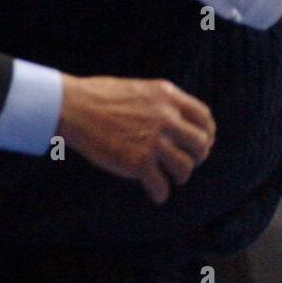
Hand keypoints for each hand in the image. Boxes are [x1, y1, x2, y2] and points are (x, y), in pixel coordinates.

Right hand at [57, 75, 215, 204]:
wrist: (74, 107)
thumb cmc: (100, 96)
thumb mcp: (140, 89)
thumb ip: (161, 103)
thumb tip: (177, 122)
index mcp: (167, 95)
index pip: (203, 116)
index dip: (207, 132)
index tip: (202, 142)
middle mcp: (166, 117)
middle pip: (201, 143)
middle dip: (198, 156)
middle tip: (187, 162)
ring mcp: (153, 140)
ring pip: (185, 167)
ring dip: (180, 176)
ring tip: (170, 178)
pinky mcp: (138, 162)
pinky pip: (161, 186)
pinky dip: (160, 193)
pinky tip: (156, 193)